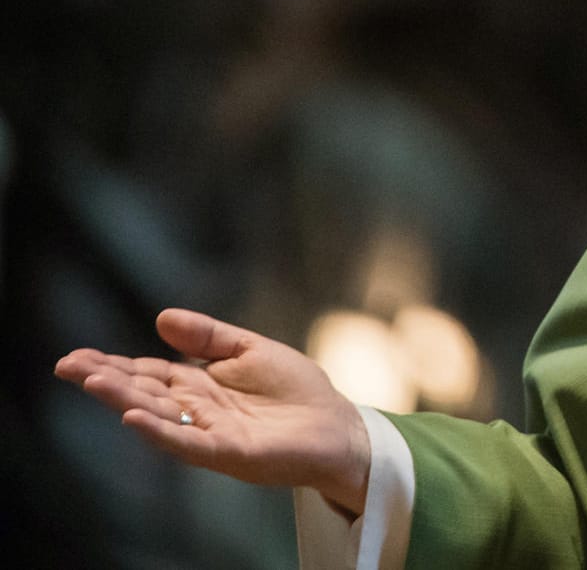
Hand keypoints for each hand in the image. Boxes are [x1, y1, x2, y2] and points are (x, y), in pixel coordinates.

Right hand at [54, 308, 370, 514]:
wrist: (336, 426)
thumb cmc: (296, 390)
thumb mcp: (250, 349)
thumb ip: (208, 336)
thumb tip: (162, 317)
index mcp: (198, 384)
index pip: (147, 373)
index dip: (113, 365)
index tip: (77, 356)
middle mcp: (196, 410)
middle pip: (144, 392)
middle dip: (106, 380)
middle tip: (68, 365)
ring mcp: (209, 432)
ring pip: (158, 416)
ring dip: (124, 400)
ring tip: (93, 382)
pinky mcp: (228, 452)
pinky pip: (187, 442)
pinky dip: (161, 431)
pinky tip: (135, 418)